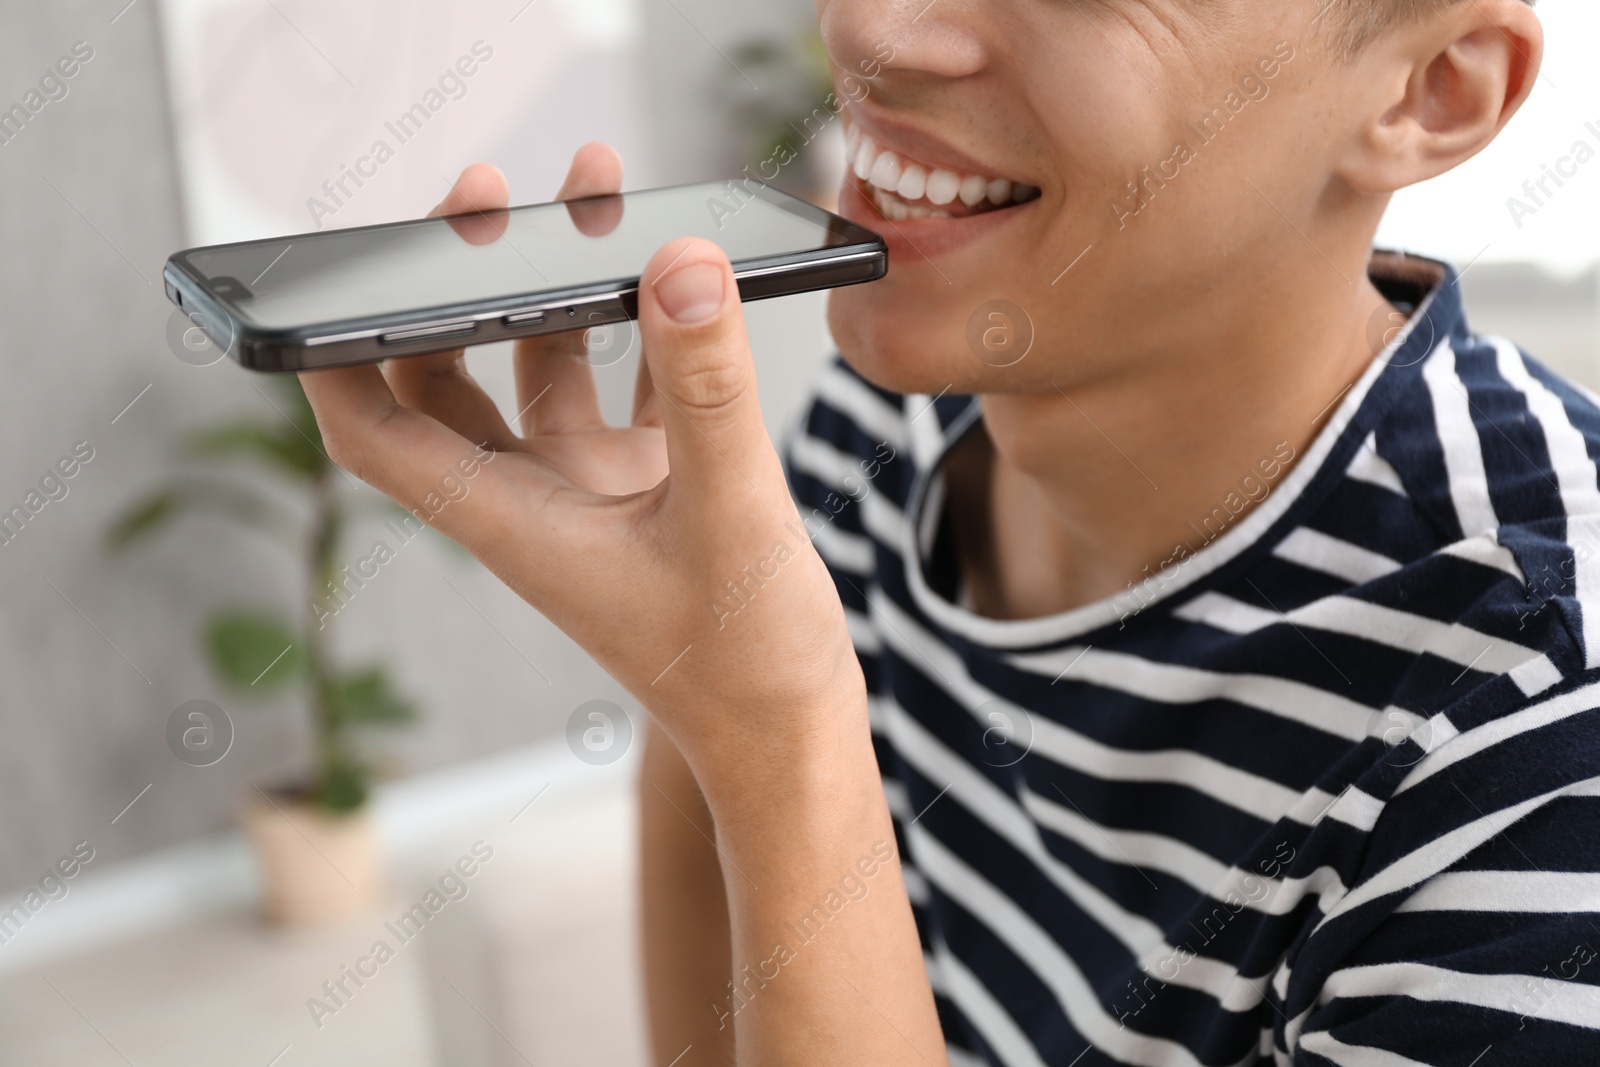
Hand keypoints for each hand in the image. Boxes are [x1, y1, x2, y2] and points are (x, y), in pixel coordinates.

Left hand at [298, 148, 866, 789]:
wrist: (790, 741)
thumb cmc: (746, 668)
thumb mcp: (731, 516)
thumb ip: (706, 390)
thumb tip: (681, 265)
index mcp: (514, 523)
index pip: (375, 433)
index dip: (329, 354)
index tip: (331, 270)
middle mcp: (536, 503)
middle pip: (443, 381)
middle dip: (454, 284)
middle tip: (491, 196)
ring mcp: (592, 495)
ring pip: (538, 371)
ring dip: (554, 288)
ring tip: (593, 195)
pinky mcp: (650, 490)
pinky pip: (625, 389)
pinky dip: (640, 333)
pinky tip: (679, 281)